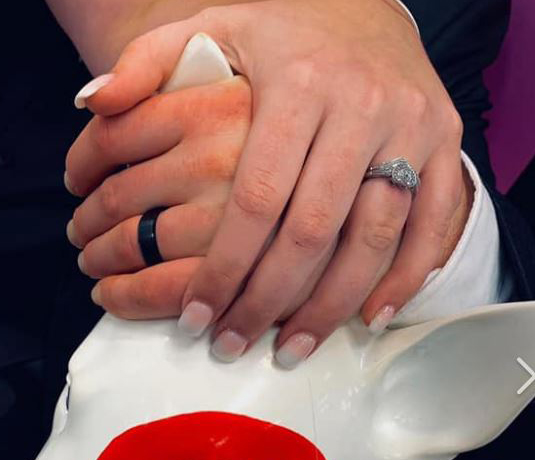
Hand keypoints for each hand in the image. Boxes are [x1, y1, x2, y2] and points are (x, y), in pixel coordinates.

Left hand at [69, 0, 470, 365]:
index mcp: (297, 84)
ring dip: (330, 305)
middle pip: (311, 231)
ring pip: (372, 239)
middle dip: (267, 300)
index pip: (255, 198)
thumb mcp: (210, 30)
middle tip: (231, 345)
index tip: (197, 317)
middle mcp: (359, 108)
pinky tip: (370, 318)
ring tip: (289, 350)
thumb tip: (89, 103)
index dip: (225, 267)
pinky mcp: (445, 145)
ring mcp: (410, 128)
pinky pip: (432, 223)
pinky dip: (405, 275)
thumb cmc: (281, 36)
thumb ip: (145, 64)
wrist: (370, 8)